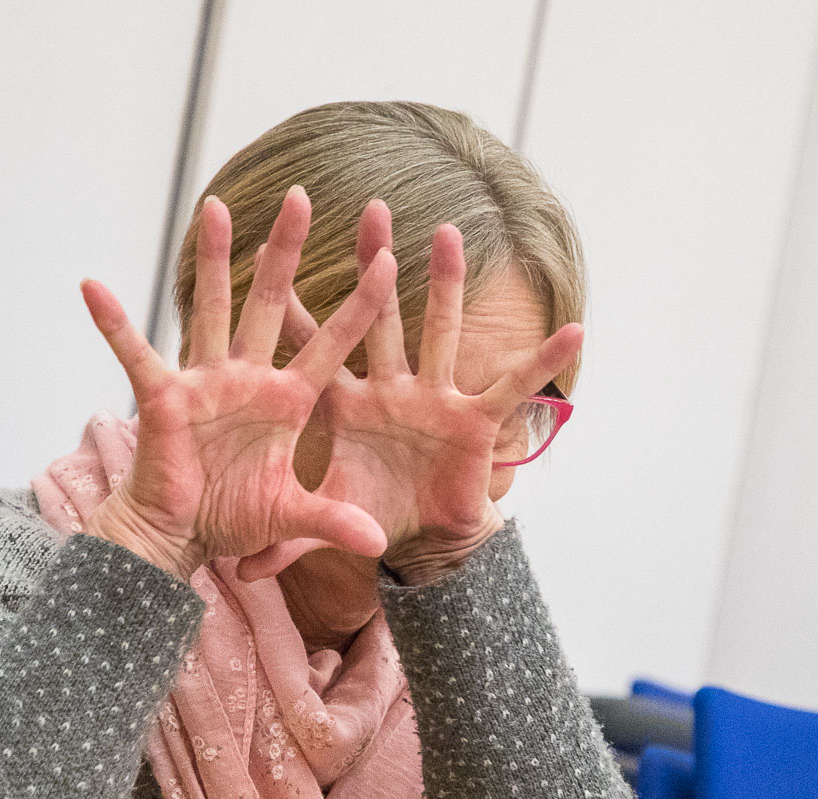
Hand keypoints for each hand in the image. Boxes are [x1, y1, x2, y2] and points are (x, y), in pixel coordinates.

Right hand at [76, 187, 398, 579]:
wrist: (180, 537)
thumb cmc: (233, 518)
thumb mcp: (293, 517)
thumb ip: (333, 520)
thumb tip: (376, 543)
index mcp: (288, 399)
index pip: (332, 341)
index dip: (359, 304)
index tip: (388, 259)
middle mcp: (249, 378)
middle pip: (270, 302)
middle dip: (284, 250)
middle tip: (300, 196)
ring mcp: (205, 383)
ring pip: (211, 308)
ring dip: (211, 259)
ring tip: (213, 204)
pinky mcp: (163, 399)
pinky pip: (135, 354)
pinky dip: (113, 323)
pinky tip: (92, 285)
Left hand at [235, 200, 582, 583]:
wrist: (425, 537)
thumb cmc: (375, 512)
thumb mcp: (324, 521)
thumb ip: (285, 537)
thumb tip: (243, 571)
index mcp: (348, 404)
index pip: (316, 348)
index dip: (297, 308)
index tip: (272, 257)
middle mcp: (391, 387)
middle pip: (380, 315)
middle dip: (377, 264)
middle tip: (371, 208)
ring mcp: (434, 397)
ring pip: (440, 331)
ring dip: (448, 285)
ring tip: (451, 234)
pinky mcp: (474, 420)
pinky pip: (511, 386)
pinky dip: (543, 361)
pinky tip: (574, 331)